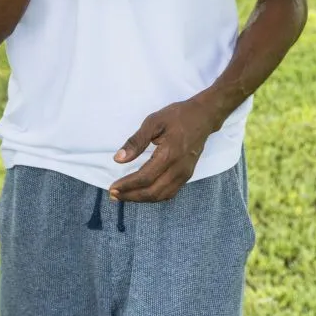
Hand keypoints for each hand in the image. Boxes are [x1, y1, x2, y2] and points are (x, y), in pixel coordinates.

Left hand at [108, 95, 223, 202]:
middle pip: (152, 192)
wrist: (203, 117)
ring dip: (141, 199)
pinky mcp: (187, 175)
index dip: (127, 185)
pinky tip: (142, 193)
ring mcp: (185, 174)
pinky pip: (169, 193)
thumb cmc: (177, 116)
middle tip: (114, 194)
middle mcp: (178, 169)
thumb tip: (118, 158)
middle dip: (131, 196)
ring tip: (124, 196)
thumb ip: (136, 141)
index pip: (145, 177)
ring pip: (161, 195)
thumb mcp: (153, 121)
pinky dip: (154, 197)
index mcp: (169, 154)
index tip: (112, 187)